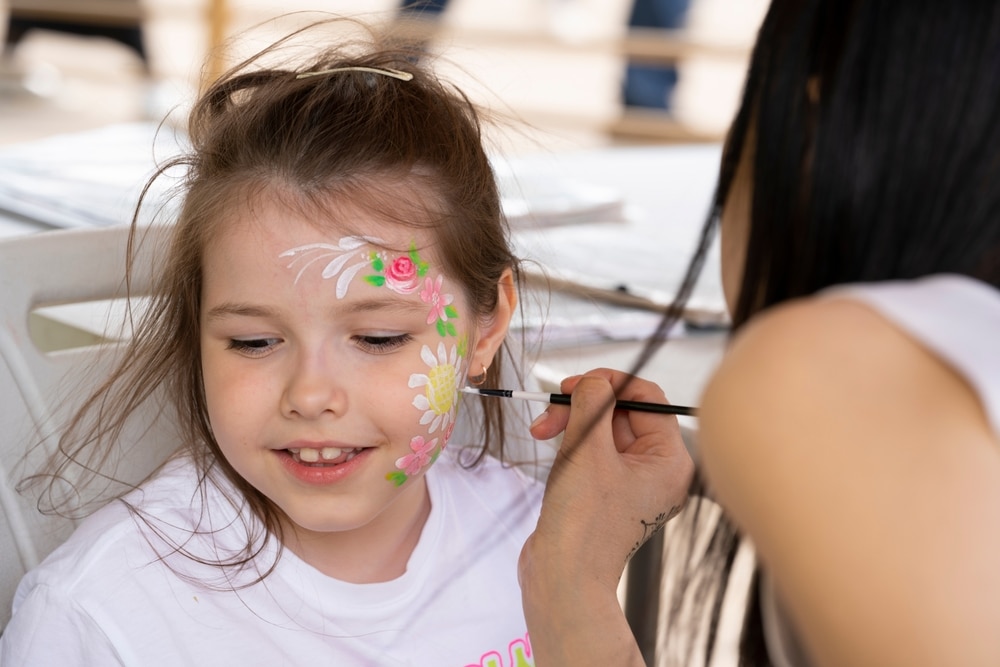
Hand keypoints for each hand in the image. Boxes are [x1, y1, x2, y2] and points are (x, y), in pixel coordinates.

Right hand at [518, 369, 692, 664]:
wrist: (563, 577)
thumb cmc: (583, 521)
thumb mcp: (587, 448)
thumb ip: (592, 403)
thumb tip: (594, 381)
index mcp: (669, 460)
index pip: (647, 398)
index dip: (611, 382)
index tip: (577, 382)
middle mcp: (658, 470)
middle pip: (623, 412)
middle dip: (583, 405)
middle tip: (552, 408)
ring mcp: (633, 483)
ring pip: (604, 430)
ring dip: (572, 423)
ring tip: (542, 430)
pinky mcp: (609, 493)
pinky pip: (594, 452)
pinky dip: (572, 443)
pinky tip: (551, 447)